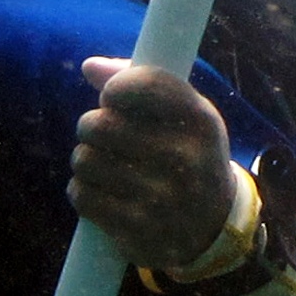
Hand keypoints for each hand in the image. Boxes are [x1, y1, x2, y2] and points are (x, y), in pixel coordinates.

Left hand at [69, 56, 240, 269]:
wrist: (214, 227)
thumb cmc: (189, 156)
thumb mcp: (184, 116)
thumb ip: (141, 84)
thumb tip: (89, 66)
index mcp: (200, 121)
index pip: (141, 85)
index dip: (114, 89)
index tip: (112, 100)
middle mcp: (184, 158)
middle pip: (100, 125)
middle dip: (91, 127)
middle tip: (102, 136)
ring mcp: (161, 198)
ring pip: (85, 161)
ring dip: (85, 161)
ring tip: (102, 166)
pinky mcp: (138, 230)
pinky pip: (82, 196)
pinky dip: (82, 192)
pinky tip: (100, 193)